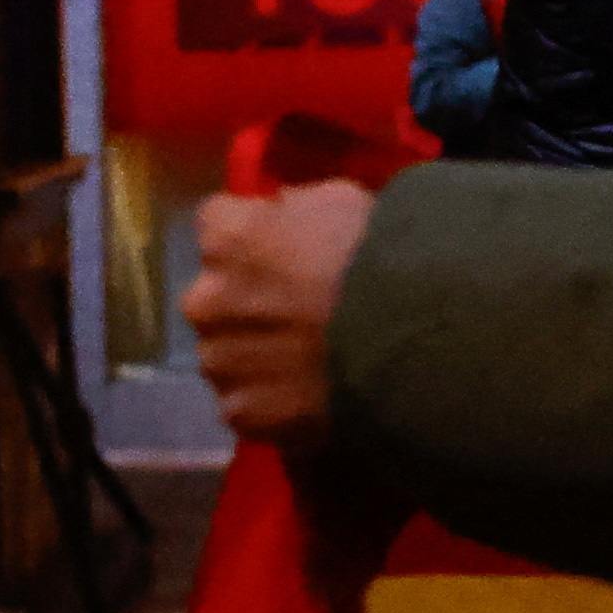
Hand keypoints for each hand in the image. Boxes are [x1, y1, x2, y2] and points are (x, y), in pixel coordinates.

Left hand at [183, 178, 374, 445]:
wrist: (408, 339)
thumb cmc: (375, 258)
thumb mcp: (337, 200)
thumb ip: (291, 209)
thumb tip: (278, 216)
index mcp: (225, 239)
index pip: (216, 225)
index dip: (251, 238)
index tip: (279, 250)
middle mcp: (204, 299)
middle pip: (213, 297)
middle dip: (244, 302)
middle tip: (293, 313)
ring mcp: (219, 361)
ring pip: (225, 354)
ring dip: (252, 355)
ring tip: (302, 364)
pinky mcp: (239, 412)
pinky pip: (245, 404)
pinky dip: (268, 403)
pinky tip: (304, 398)